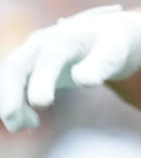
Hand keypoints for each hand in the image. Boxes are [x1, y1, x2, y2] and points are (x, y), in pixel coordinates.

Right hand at [0, 5, 140, 130]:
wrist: (103, 30)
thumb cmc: (113, 42)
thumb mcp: (115, 51)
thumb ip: (102, 64)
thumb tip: (82, 80)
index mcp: (65, 38)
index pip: (50, 58)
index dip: (43, 79)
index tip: (41, 103)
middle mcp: (41, 43)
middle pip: (17, 66)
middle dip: (11, 94)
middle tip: (15, 124)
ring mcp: (32, 53)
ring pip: (11, 75)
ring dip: (9, 101)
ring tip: (20, 127)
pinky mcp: (30, 65)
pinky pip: (15, 83)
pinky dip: (16, 102)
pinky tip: (30, 122)